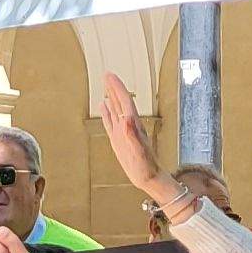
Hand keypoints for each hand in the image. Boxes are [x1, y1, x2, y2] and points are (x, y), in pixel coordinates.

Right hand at [96, 73, 169, 203]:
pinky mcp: (118, 139)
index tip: (110, 75)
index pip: (124, 101)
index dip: (117, 87)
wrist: (148, 177)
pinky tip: (103, 106)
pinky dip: (107, 112)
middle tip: (106, 74)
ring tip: (105, 85)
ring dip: (111, 96)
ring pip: (116, 109)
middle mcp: (128, 125)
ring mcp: (123, 131)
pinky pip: (111, 122)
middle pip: (120, 101)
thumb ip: (132, 135)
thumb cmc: (145, 167)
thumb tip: (126, 118)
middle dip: (114, 87)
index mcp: (133, 125)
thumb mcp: (138, 152)